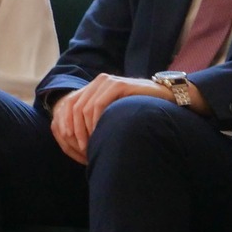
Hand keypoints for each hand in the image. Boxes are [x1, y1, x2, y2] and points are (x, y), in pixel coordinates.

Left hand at [50, 74, 177, 163]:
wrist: (165, 98)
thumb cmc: (140, 110)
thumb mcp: (113, 114)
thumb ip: (96, 118)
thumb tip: (73, 136)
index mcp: (93, 88)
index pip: (68, 106)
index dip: (66, 126)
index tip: (73, 146)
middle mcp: (97, 82)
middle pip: (73, 108)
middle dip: (75, 131)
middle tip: (82, 150)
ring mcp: (107, 82)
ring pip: (83, 108)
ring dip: (84, 130)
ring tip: (90, 146)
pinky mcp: (117, 85)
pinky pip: (98, 105)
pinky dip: (95, 122)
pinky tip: (99, 134)